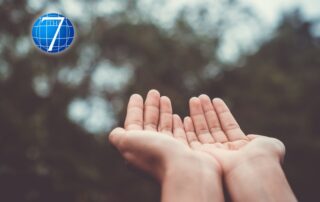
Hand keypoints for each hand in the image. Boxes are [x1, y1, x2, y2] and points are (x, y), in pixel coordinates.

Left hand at [109, 90, 223, 201]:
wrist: (184, 171)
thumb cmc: (156, 153)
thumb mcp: (128, 142)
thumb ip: (119, 136)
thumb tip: (116, 132)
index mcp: (137, 148)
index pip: (134, 124)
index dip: (134, 110)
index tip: (137, 95)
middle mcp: (152, 150)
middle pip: (150, 124)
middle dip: (151, 107)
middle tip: (154, 92)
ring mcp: (169, 151)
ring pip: (165, 127)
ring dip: (164, 112)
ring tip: (165, 98)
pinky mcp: (185, 151)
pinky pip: (180, 134)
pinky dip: (178, 124)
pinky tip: (179, 116)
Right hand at [183, 95, 295, 200]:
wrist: (252, 170)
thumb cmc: (263, 158)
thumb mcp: (270, 144)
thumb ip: (259, 138)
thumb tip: (250, 137)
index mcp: (240, 146)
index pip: (229, 126)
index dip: (222, 112)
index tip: (215, 100)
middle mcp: (226, 150)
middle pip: (214, 126)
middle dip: (207, 111)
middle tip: (201, 97)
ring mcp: (213, 153)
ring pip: (203, 131)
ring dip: (198, 115)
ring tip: (194, 99)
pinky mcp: (202, 156)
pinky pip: (192, 141)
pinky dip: (189, 129)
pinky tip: (186, 117)